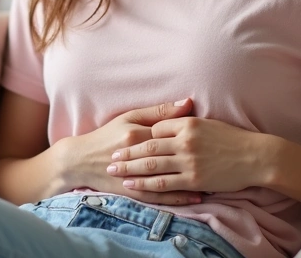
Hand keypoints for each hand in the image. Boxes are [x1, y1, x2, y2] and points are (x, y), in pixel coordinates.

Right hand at [55, 99, 204, 206]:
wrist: (80, 159)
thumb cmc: (107, 135)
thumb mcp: (129, 117)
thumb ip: (158, 111)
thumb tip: (187, 103)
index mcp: (135, 133)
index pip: (170, 134)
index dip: (192, 136)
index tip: (214, 137)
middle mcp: (135, 154)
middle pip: (171, 157)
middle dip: (195, 160)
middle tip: (220, 160)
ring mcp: (132, 174)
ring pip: (167, 180)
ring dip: (191, 182)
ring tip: (214, 183)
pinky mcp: (130, 190)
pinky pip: (158, 196)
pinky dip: (177, 197)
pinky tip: (194, 197)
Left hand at [105, 98, 273, 194]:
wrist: (255, 157)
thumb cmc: (232, 139)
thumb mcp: (207, 123)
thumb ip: (185, 122)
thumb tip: (168, 120)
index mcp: (187, 123)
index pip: (155, 128)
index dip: (139, 136)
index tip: (124, 142)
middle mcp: (185, 141)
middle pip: (147, 146)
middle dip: (126, 153)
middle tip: (110, 157)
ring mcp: (189, 160)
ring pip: (152, 165)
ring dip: (131, 169)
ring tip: (115, 171)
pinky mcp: (194, 179)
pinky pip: (165, 183)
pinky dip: (147, 185)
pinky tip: (134, 186)